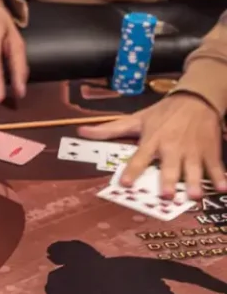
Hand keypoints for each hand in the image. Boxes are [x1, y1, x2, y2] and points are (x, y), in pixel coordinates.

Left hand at [79, 93, 226, 199]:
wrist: (198, 97)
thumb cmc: (163, 113)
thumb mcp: (136, 119)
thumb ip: (109, 129)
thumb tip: (81, 131)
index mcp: (152, 140)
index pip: (139, 157)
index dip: (132, 170)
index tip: (126, 184)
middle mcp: (172, 147)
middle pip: (169, 166)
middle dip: (168, 180)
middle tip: (166, 196)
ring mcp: (192, 150)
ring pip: (194, 168)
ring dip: (195, 182)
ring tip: (194, 196)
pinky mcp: (210, 150)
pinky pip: (215, 165)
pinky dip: (221, 176)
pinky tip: (223, 188)